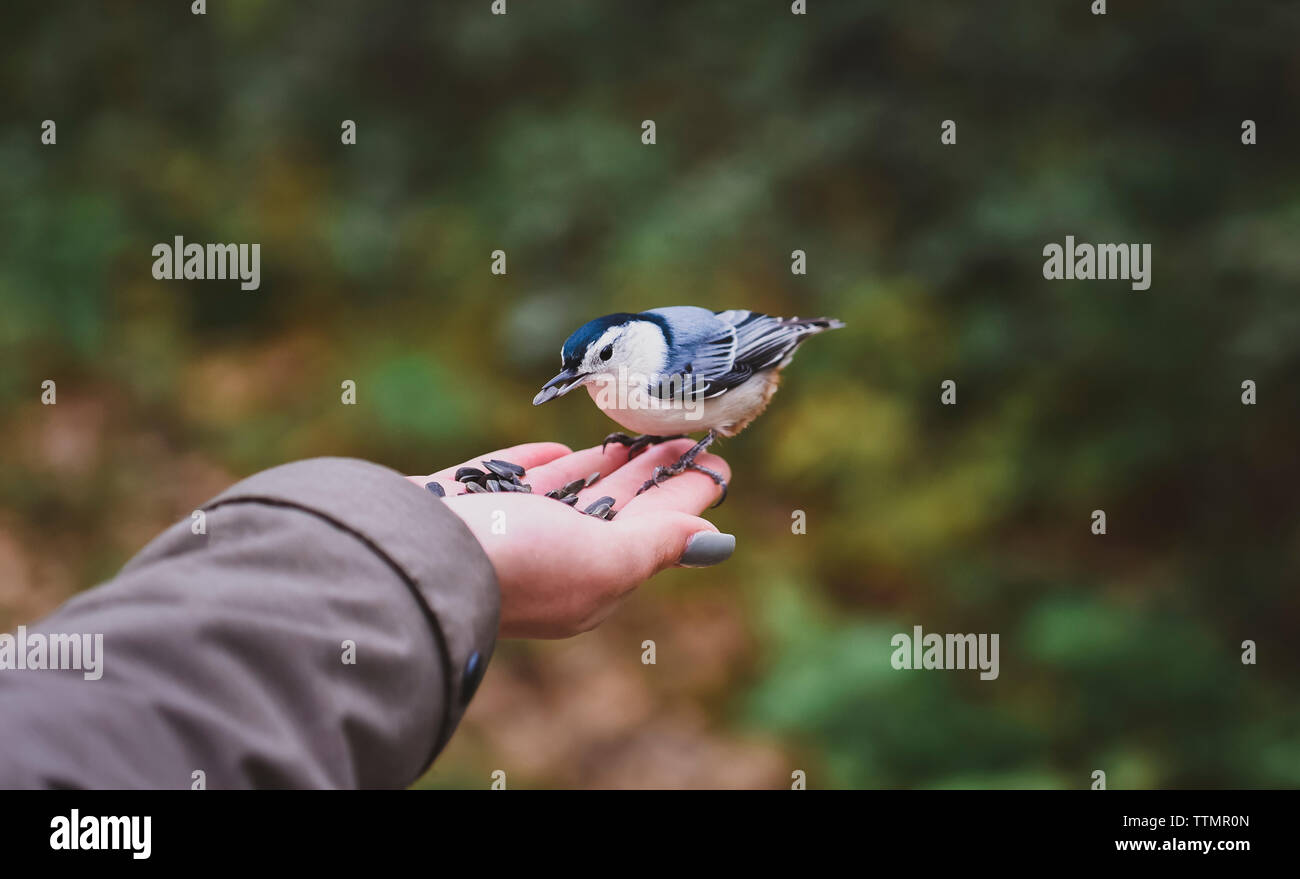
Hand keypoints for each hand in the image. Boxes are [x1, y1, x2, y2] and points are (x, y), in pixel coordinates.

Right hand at [408, 440, 733, 638]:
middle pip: (616, 508)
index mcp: (590, 575)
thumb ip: (655, 544)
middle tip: (681, 433)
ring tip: (635, 437)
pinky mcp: (464, 504)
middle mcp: (550, 557)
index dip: (686, 494)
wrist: (407, 557)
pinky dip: (541, 464)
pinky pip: (512, 479)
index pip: (655, 528)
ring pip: (567, 492)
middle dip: (650, 473)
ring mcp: (504, 531)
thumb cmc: (516, 561)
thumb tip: (714, 542)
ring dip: (604, 465)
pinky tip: (558, 449)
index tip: (717, 460)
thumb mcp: (601, 559)